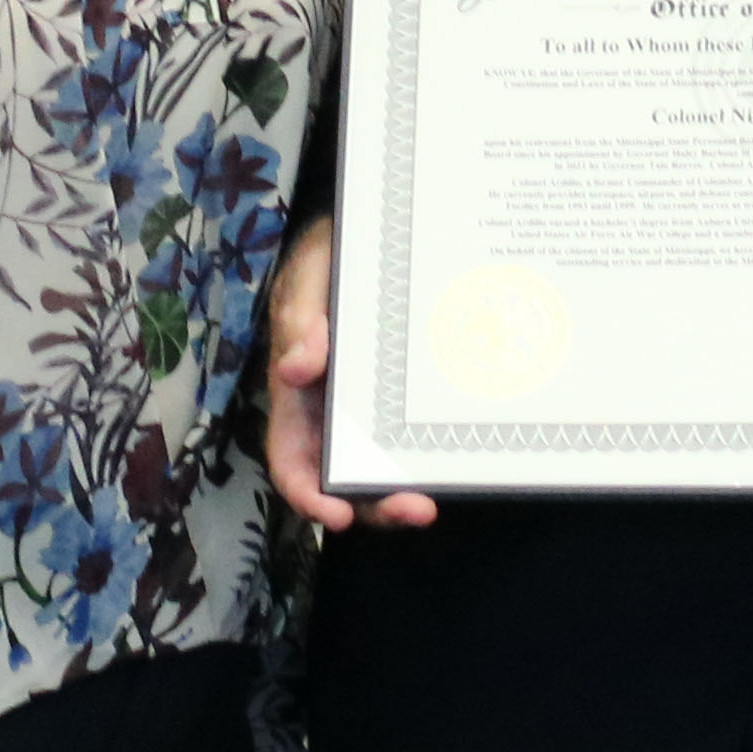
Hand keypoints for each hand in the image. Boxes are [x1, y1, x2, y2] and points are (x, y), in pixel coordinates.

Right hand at [262, 216, 436, 536]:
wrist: (374, 235)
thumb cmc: (329, 256)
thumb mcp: (309, 274)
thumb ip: (300, 317)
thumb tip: (296, 368)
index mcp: (297, 394)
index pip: (292, 459)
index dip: (307, 496)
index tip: (336, 515)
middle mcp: (333, 414)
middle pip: (343, 481)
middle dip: (374, 506)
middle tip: (417, 508)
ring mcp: (373, 412)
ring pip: (383, 471)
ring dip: (404, 492)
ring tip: (434, 498)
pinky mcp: (410, 400)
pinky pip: (416, 439)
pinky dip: (430, 457)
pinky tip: (460, 457)